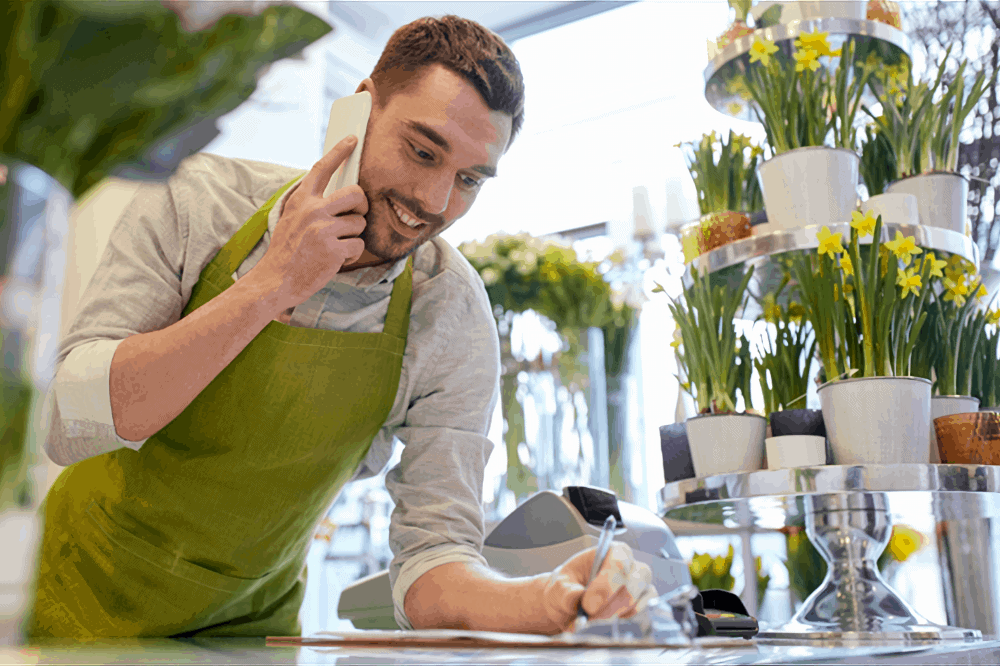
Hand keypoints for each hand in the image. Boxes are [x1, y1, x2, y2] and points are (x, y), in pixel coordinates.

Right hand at [250, 135, 367, 310]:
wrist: (275, 281)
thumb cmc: (287, 251)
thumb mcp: (291, 219)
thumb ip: (311, 205)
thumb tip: (339, 194)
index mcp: (301, 200)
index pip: (322, 168)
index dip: (339, 151)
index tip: (353, 139)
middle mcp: (313, 210)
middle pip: (356, 194)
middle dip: (361, 206)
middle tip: (356, 215)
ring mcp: (324, 229)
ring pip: (359, 223)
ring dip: (353, 236)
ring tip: (334, 246)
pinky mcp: (334, 249)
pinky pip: (358, 245)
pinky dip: (351, 254)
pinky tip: (335, 259)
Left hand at [539, 542, 657, 633]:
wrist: (572, 601)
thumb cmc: (568, 587)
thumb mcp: (559, 586)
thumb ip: (566, 592)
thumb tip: (577, 597)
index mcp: (612, 552)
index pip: (618, 565)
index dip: (606, 587)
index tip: (588, 605)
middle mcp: (631, 565)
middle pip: (632, 585)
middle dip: (608, 606)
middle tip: (588, 615)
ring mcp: (640, 584)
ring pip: (634, 603)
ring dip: (610, 615)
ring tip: (591, 616)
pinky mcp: (643, 601)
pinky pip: (637, 613)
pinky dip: (619, 619)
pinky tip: (605, 615)